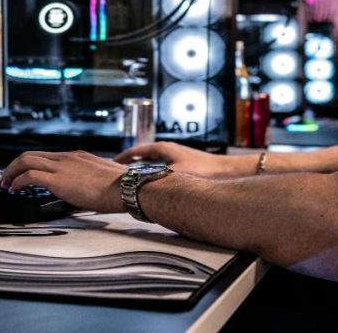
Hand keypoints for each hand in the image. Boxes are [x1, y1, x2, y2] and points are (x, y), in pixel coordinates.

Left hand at [1, 151, 126, 213]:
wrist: (126, 188)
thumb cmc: (120, 188)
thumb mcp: (101, 179)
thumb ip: (90, 181)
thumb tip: (88, 191)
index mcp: (76, 157)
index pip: (47, 157)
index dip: (31, 166)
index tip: (24, 176)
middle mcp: (66, 157)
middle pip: (30, 154)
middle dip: (13, 166)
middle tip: (6, 179)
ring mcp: (61, 166)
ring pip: (25, 160)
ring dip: (11, 172)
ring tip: (5, 184)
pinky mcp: (58, 179)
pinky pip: (29, 176)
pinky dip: (17, 181)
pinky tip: (14, 190)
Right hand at [115, 142, 248, 177]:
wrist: (226, 171)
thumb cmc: (203, 170)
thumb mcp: (174, 176)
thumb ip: (155, 182)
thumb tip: (138, 189)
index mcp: (163, 148)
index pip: (136, 151)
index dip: (122, 158)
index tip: (110, 164)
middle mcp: (168, 150)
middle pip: (143, 155)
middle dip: (129, 163)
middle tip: (116, 172)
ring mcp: (176, 156)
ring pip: (152, 162)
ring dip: (141, 168)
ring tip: (131, 178)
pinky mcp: (183, 164)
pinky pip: (160, 168)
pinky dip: (152, 173)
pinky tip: (152, 184)